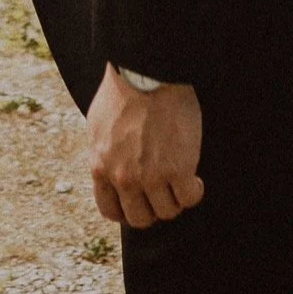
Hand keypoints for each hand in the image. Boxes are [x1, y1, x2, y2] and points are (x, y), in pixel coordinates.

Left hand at [87, 63, 204, 228]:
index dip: (128, 211)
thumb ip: (103, 155)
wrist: (146, 74)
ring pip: (168, 212)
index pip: (111, 211)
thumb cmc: (122, 94)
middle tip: (163, 192)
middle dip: (153, 208)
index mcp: (100, 167)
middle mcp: (123, 177)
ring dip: (175, 199)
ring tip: (179, 181)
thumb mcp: (98, 127)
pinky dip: (194, 191)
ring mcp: (151, 176)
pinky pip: (189, 198)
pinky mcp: (178, 169)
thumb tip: (109, 171)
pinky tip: (194, 178)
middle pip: (141, 219)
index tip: (140, 202)